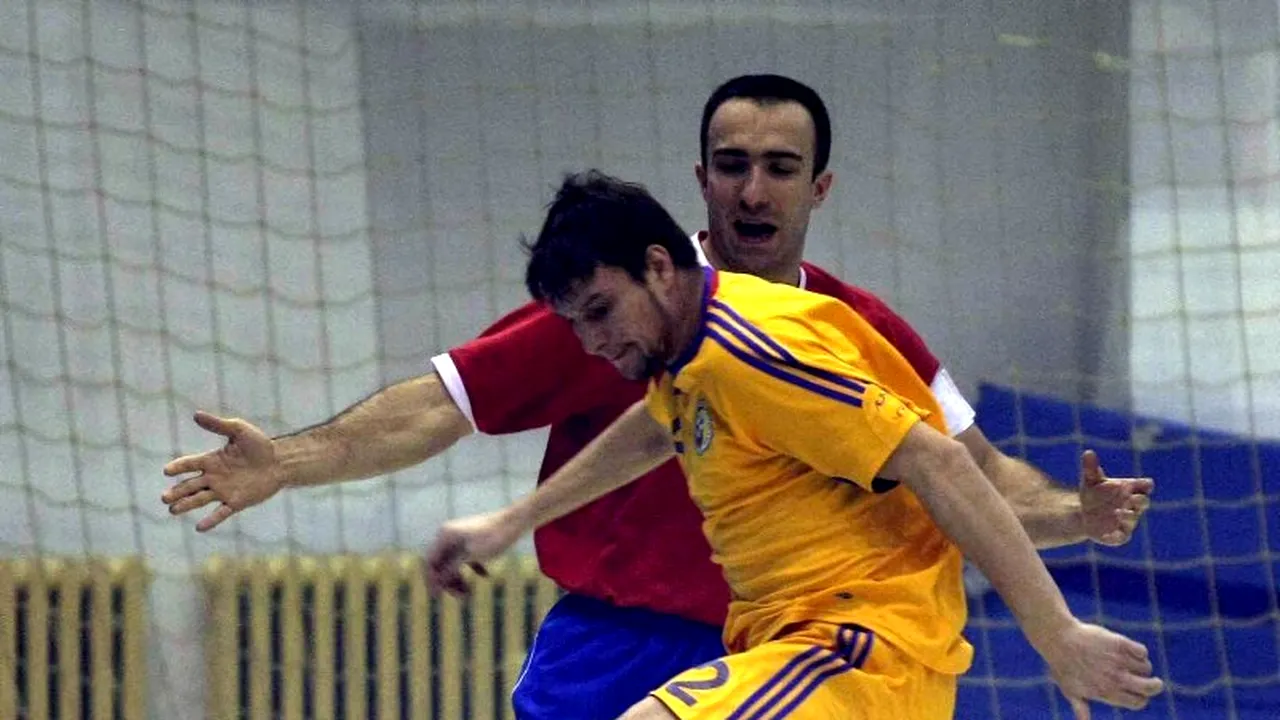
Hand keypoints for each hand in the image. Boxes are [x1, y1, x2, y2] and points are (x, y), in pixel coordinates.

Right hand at [161, 411, 281, 531]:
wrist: (280, 461)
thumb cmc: (260, 444)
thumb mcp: (239, 430)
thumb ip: (218, 425)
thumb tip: (196, 414)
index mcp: (212, 460)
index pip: (190, 464)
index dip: (178, 467)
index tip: (167, 471)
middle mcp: (214, 477)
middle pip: (190, 485)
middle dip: (177, 492)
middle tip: (164, 498)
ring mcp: (224, 491)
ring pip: (200, 500)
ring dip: (186, 505)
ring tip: (172, 510)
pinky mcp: (236, 502)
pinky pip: (221, 513)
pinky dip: (211, 520)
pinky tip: (199, 527)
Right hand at [424, 508, 528, 595]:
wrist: (516, 521)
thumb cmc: (493, 537)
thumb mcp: (471, 556)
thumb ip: (451, 568)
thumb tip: (435, 582)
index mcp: (445, 535)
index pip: (431, 561)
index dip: (433, 580)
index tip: (439, 596)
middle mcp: (449, 534)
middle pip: (442, 563)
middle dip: (450, 581)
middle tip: (463, 597)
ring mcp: (461, 536)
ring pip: (454, 562)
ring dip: (460, 577)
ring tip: (470, 592)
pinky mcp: (473, 539)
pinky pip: (467, 557)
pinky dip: (473, 567)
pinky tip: (485, 575)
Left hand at [1044, 621, 1163, 718]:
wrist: (1058, 638)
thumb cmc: (1063, 666)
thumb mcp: (1070, 690)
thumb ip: (1081, 708)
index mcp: (1107, 692)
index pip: (1138, 702)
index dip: (1141, 700)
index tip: (1139, 694)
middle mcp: (1116, 678)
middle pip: (1151, 687)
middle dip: (1156, 686)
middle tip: (1154, 682)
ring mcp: (1119, 660)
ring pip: (1146, 667)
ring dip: (1142, 666)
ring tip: (1130, 662)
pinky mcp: (1120, 643)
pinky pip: (1142, 651)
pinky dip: (1139, 652)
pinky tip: (1129, 651)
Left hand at [1080, 450, 1151, 545]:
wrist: (1084, 514)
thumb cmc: (1093, 494)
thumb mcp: (1090, 480)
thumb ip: (1090, 468)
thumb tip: (1087, 452)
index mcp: (1130, 490)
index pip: (1144, 486)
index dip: (1145, 485)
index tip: (1145, 484)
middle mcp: (1132, 506)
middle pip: (1143, 502)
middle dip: (1140, 500)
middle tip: (1131, 498)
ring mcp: (1127, 521)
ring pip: (1133, 520)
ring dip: (1128, 516)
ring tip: (1118, 512)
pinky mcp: (1118, 535)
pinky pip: (1121, 537)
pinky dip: (1115, 537)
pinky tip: (1106, 536)